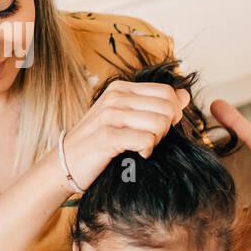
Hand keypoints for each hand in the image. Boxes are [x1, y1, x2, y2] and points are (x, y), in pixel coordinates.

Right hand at [60, 80, 191, 189]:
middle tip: (151, 140)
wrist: (65, 162)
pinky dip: (147, 151)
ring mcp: (109, 115)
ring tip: (143, 147)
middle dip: (166, 128)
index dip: (173, 113)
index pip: (166, 92)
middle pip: (167, 107)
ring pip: (159, 123)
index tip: (160, 129)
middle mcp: (115, 97)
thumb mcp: (125, 117)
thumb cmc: (97, 142)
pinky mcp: (107, 136)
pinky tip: (137, 155)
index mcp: (120, 88)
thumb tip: (185, 96)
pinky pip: (145, 140)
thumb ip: (154, 105)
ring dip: (157, 140)